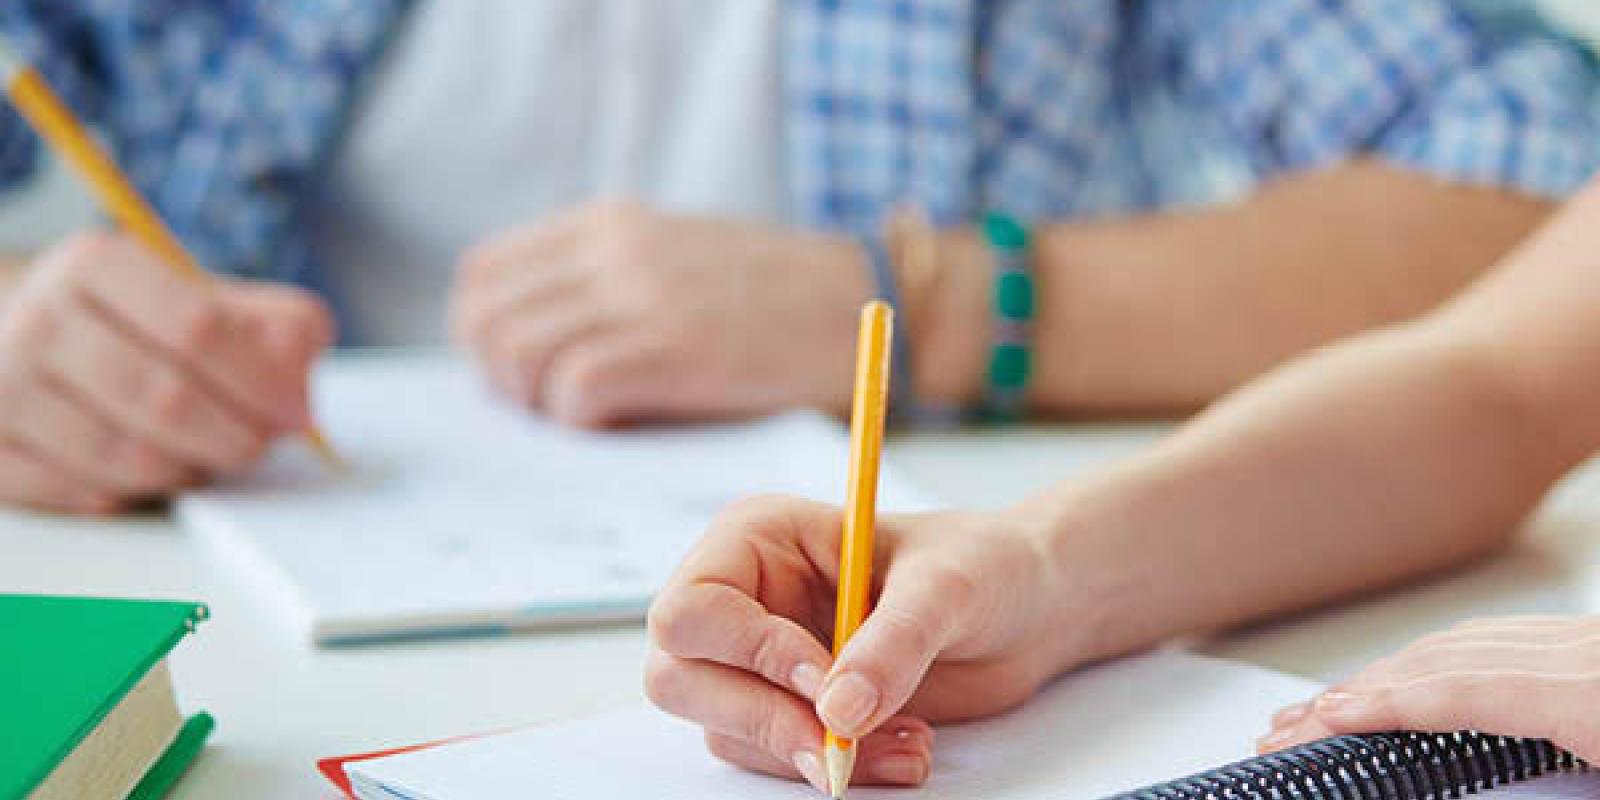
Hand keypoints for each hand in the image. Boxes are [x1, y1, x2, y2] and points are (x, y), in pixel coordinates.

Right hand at [0, 231, 333, 513]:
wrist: (28, 337)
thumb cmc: (136, 323)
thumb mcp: (205, 299)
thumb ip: (274, 325)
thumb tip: (298, 378)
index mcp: (94, 265)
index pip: (196, 329)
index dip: (260, 380)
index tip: (295, 412)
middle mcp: (36, 320)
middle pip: (165, 401)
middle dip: (234, 436)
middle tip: (257, 444)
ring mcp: (0, 388)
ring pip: (127, 459)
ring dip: (188, 469)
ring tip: (205, 454)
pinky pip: (83, 495)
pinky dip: (135, 494)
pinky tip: (151, 469)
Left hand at [449, 201, 872, 426]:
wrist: (865, 301)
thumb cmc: (772, 302)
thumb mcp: (675, 260)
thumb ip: (604, 285)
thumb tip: (526, 353)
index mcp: (608, 223)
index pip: (483, 276)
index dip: (486, 337)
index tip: (523, 375)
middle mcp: (613, 248)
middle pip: (485, 320)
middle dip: (502, 380)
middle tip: (550, 410)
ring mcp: (642, 295)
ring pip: (517, 354)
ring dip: (540, 403)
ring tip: (591, 419)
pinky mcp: (673, 347)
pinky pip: (575, 389)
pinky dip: (583, 420)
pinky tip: (627, 422)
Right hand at [644, 496, 1083, 791]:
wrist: (1028, 611)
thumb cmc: (984, 565)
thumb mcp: (947, 588)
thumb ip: (892, 642)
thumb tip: (838, 710)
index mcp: (757, 538)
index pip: (691, 607)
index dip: (747, 652)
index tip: (821, 678)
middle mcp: (744, 596)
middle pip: (678, 676)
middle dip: (762, 718)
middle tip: (838, 742)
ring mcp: (760, 657)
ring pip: (726, 728)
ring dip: (810, 750)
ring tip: (904, 738)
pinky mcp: (790, 706)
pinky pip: (775, 755)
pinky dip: (836, 765)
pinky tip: (903, 746)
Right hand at [1258, 615, 1599, 761]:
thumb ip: (1552, 792)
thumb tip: (1471, 789)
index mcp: (1591, 700)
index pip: (1460, 694)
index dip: (1383, 706)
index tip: (1323, 720)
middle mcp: (1585, 655)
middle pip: (1442, 663)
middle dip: (1357, 693)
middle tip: (1296, 725)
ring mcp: (1586, 640)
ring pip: (1461, 642)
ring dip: (1385, 671)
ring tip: (1331, 702)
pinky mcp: (1591, 638)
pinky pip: (1497, 634)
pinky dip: (1436, 653)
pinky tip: (1409, 669)